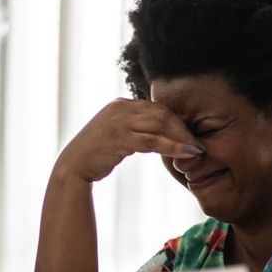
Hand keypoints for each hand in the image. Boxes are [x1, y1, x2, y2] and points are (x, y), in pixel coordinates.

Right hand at [54, 98, 202, 182]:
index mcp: (121, 104)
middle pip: (162, 113)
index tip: (190, 135)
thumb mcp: (115, 133)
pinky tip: (185, 153)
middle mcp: (120, 108)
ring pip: (160, 124)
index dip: (177, 121)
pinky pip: (152, 140)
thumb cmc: (96, 154)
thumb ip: (133, 127)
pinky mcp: (120, 138)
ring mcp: (119, 121)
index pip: (157, 108)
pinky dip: (172, 146)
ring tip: (196, 149)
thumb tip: (156, 131)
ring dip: (182, 137)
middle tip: (197, 143)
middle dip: (183, 128)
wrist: (73, 167)